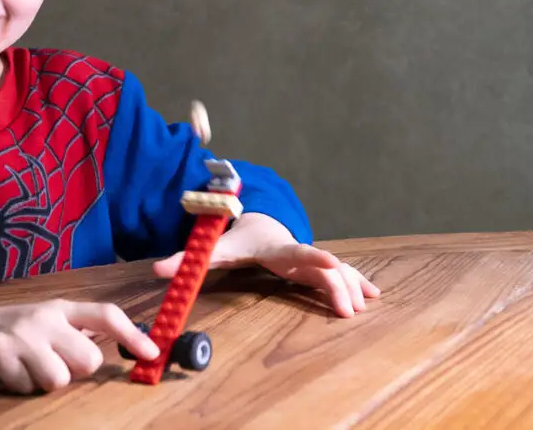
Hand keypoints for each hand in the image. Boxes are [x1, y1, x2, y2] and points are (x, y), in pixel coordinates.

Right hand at [0, 298, 159, 393]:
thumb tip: (120, 347)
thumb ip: (78, 332)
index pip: (106, 314)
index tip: (151, 353)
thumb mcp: (47, 322)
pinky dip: (19, 386)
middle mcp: (45, 318)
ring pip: (59, 379)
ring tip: (28, 367)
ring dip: (45, 381)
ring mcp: (21, 335)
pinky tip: (8, 370)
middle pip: (88, 359)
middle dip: (76, 371)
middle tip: (55, 363)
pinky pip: (26, 388)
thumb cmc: (13, 328)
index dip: (132, 335)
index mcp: (62, 308)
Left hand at [153, 213, 380, 317]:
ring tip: (364, 306)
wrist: (259, 221)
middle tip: (348, 310)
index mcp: (277, 248)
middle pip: (323, 268)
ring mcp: (310, 259)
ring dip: (352, 286)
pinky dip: (357, 283)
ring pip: (337, 271)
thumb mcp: (214, 248)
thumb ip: (188, 258)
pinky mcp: (316, 267)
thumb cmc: (239, 237)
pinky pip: (341, 274)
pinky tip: (375, 295)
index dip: (314, 257)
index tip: (332, 261)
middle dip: (337, 284)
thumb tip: (157, 269)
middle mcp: (298, 252)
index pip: (298, 252)